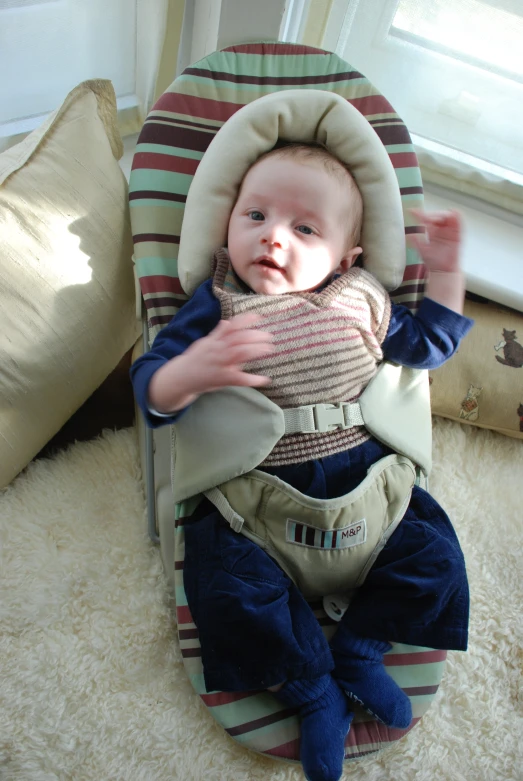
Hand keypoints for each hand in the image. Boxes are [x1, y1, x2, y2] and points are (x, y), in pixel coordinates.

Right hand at [148, 313, 273, 412]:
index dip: (245, 320)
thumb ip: (217, 334)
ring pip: (240, 353)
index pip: (231, 326)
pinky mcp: (222, 378)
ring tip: (270, 349)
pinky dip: (252, 379)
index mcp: (214, 341)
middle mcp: (218, 349)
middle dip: (256, 336)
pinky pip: (239, 378)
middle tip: (270, 336)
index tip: (258, 316)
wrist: (180, 377)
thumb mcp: (204, 343)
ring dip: (256, 350)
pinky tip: (264, 379)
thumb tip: (226, 322)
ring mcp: (220, 364)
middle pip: (239, 338)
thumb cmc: (194, 360)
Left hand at [408, 209, 461, 273]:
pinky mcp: (458, 233)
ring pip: (448, 215)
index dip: (420, 214)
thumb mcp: (422, 250)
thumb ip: (416, 241)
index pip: (427, 219)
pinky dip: (455, 216)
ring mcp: (450, 230)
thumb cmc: (433, 261)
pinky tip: (450, 215)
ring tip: (435, 219)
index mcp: (432, 231)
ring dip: (442, 214)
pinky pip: (458, 221)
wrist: (442, 270)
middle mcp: (441, 229)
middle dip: (432, 215)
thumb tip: (407, 235)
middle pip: (438, 215)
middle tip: (425, 218)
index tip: (412, 211)